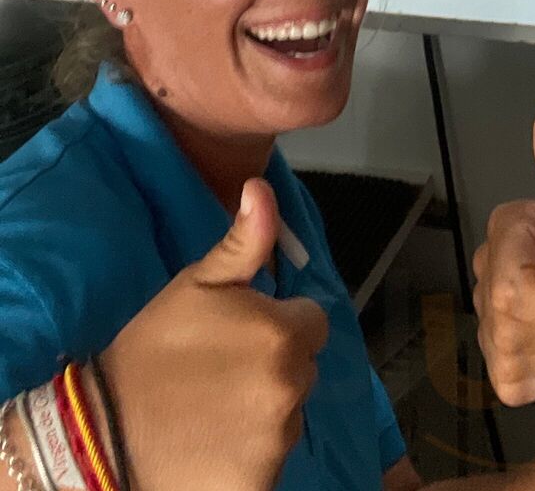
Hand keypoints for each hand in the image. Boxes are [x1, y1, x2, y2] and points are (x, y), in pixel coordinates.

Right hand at [100, 178, 327, 490]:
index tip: (244, 332)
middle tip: (223, 368)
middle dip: (275, 362)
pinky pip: (273, 455)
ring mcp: (279, 440)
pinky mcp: (262, 481)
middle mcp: (292, 386)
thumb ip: (244, 242)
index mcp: (283, 333)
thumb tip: (264, 190)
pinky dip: (252, 451)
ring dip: (266, 407)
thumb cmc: (152, 350)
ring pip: (290, 411)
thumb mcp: (195, 285)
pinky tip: (216, 441)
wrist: (103, 432)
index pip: (314, 320)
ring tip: (215, 405)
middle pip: (305, 366)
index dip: (282, 322)